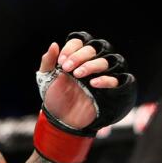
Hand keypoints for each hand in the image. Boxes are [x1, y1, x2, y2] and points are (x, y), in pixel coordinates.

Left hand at [32, 32, 136, 162]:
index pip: (79, 42)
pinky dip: (105, 80)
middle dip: (79, 56)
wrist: (62, 120)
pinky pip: (115, 80)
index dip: (71, 49)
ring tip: (77, 75)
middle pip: (93, 49)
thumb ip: (48, 61)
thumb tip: (54, 44)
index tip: (61, 62)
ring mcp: (101, 75)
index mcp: (76, 58)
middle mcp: (90, 63)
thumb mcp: (46, 78)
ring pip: (106, 61)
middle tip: (67, 68)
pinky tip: (93, 84)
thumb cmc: (55, 98)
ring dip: (91, 65)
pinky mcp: (109, 90)